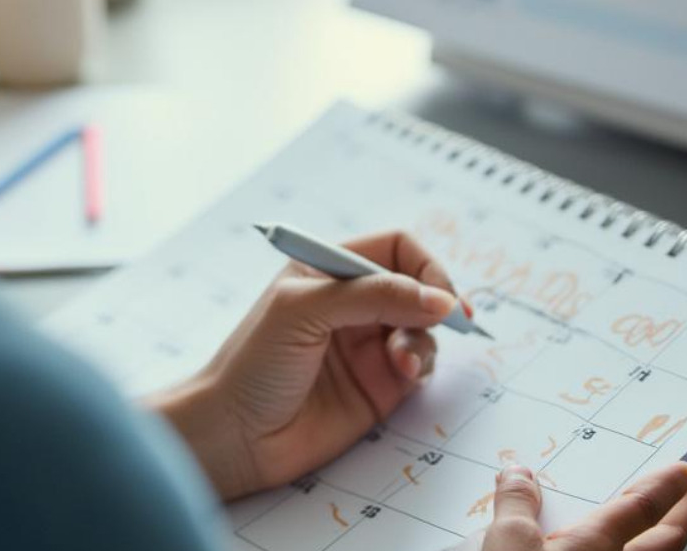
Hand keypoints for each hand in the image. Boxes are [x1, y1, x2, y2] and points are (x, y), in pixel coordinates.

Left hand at [150, 230, 461, 500]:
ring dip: (425, 337)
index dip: (424, 265)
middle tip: (451, 319)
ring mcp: (367, 344)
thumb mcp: (304, 310)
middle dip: (436, 301)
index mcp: (329, 269)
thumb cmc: (253, 364)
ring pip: (424, 326)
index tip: (438, 293)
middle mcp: (352, 303)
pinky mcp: (379, 385)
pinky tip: (403, 373)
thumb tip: (438, 299)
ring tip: (402, 361)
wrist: (234, 436)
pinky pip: (421, 364)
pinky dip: (423, 363)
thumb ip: (372, 295)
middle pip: (418, 285)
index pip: (395, 248)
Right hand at [475, 462, 686, 550]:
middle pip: (667, 542)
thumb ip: (515, 507)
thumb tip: (518, 476)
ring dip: (667, 547)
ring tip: (668, 531)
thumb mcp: (504, 546)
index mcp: (592, 548)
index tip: (684, 472)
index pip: (641, 508)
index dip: (665, 486)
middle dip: (685, 516)